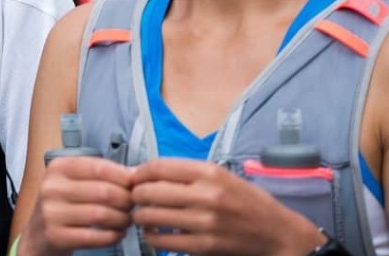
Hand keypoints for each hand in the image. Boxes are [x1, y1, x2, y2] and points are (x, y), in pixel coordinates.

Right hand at [20, 156, 133, 255]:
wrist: (37, 234)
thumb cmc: (63, 204)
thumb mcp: (74, 182)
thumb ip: (101, 175)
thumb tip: (136, 174)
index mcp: (58, 167)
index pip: (100, 168)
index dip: (124, 177)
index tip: (136, 185)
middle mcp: (52, 187)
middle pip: (104, 192)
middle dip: (127, 200)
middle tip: (134, 206)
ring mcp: (51, 212)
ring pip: (102, 214)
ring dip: (122, 219)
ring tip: (127, 220)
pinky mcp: (56, 236)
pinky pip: (94, 237)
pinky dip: (112, 236)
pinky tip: (117, 234)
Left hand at [130, 159, 325, 255]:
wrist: (278, 233)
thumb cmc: (246, 200)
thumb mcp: (221, 176)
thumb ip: (185, 173)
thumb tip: (144, 173)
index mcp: (209, 172)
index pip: (158, 167)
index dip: (139, 173)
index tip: (134, 178)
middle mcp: (206, 195)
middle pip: (149, 191)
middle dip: (135, 195)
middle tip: (135, 198)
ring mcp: (204, 222)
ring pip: (151, 216)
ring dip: (140, 216)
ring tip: (142, 215)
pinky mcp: (204, 246)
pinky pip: (162, 241)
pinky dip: (151, 236)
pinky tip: (154, 233)